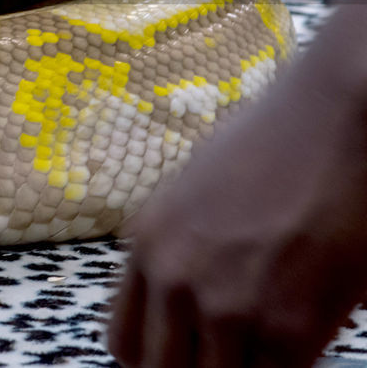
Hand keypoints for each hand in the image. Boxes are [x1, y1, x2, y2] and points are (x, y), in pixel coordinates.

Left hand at [108, 45, 366, 366]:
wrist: (335, 117)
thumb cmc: (272, 145)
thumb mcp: (192, 194)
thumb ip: (178, 252)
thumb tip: (184, 306)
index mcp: (146, 245)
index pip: (125, 344)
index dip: (156, 359)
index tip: (183, 355)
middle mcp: (174, 279)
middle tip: (227, 356)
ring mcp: (228, 306)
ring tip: (264, 348)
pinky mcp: (290, 324)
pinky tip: (300, 347)